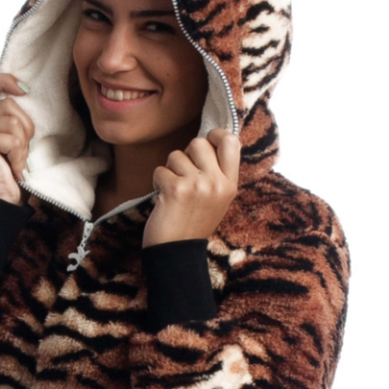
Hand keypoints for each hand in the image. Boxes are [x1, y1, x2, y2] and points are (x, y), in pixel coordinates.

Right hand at [0, 74, 34, 205]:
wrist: (7, 201)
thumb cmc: (16, 172)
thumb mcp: (21, 140)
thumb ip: (18, 119)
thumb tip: (26, 94)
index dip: (6, 80)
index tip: (25, 90)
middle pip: (9, 104)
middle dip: (26, 129)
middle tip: (23, 152)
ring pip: (12, 121)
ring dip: (23, 146)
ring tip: (18, 162)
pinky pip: (10, 138)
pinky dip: (18, 155)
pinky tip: (15, 168)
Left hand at [142, 128, 240, 247]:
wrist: (177, 254)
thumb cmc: (192, 225)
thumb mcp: (216, 201)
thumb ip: (217, 174)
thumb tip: (209, 141)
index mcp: (230, 185)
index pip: (232, 142)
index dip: (216, 135)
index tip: (207, 141)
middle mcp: (217, 183)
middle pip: (199, 143)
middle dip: (186, 155)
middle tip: (183, 176)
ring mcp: (197, 185)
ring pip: (176, 155)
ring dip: (169, 171)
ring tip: (173, 192)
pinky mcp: (176, 190)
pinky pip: (160, 170)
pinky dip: (157, 182)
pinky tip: (163, 199)